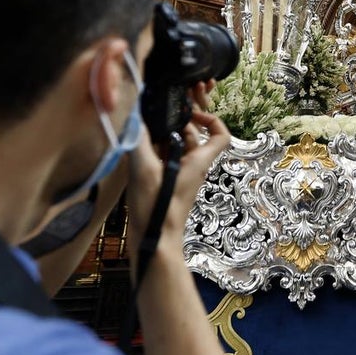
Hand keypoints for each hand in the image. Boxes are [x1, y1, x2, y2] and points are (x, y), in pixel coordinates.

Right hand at [126, 85, 228, 244]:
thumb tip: (134, 116)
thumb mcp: (145, 170)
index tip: (190, 112)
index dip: (212, 119)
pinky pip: (164, 159)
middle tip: (159, 110)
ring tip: (143, 126)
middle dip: (178, 121)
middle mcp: (192, 167)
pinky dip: (153, 149)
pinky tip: (135, 146)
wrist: (154, 243)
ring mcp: (179, 176)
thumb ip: (139, 140)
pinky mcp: (166, 184)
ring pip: (176, 146)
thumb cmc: (157, 209)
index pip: (221, 135)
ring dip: (162, 134)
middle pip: (194, 136)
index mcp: (198, 161)